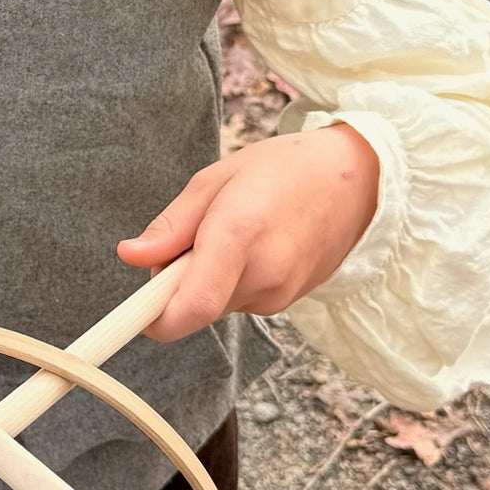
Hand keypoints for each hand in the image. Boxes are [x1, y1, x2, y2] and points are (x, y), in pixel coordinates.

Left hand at [116, 125, 379, 342]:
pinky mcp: (287, 303)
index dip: (154, 319)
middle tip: (188, 238)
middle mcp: (262, 275)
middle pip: (192, 306)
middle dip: (174, 283)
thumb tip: (131, 256)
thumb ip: (172, 225)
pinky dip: (229, 281)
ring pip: (213, 304)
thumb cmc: (285, 170)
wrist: (359, 182)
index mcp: (238, 235)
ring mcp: (279, 295)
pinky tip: (253, 246)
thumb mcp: (216, 180)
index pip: (192, 306)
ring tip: (231, 232)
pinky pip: (237, 301)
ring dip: (204, 279)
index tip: (131, 314)